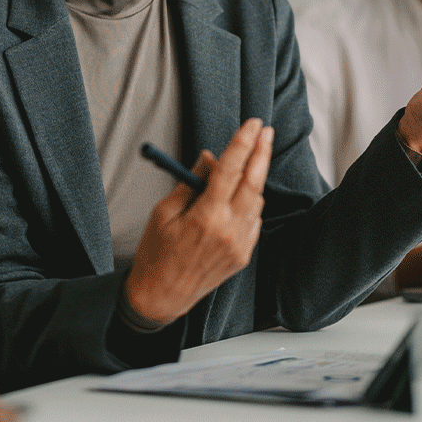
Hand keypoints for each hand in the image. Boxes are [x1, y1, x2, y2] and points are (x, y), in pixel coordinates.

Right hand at [124, 118, 274, 326]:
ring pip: (256, 201)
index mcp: (206, 216)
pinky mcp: (243, 256)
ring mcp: (240, 245)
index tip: (252, 124)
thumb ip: (191, 183)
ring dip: (253, 179)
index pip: (230, 169)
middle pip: (254, 182)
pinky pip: (254, 220)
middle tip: (265, 131)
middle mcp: (229, 230)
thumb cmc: (156, 253)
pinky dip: (249, 204)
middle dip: (261, 152)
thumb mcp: (164, 212)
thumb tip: (210, 158)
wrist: (162, 297)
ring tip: (244, 164)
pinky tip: (237, 199)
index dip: (243, 143)